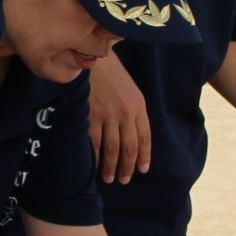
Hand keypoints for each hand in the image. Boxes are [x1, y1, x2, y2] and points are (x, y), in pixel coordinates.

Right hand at [88, 58, 151, 183]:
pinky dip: (95, 157)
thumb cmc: (110, 73)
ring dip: (111, 166)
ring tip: (109, 178)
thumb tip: (134, 136)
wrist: (90, 55)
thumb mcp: (130, 90)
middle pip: (129, 147)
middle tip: (124, 180)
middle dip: (127, 167)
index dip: (144, 156)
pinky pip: (94, 142)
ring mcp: (107, 115)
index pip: (145, 137)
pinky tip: (94, 165)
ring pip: (112, 148)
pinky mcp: (90, 115)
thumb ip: (134, 111)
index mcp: (138, 106)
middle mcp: (125, 112)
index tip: (142, 169)